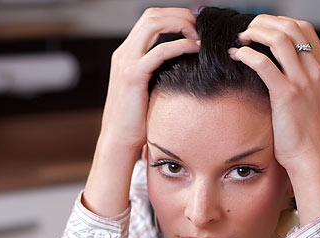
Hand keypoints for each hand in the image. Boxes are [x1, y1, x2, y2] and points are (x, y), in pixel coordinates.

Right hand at [102, 7, 198, 152]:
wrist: (119, 140)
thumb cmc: (137, 121)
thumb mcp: (149, 91)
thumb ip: (160, 75)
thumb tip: (184, 70)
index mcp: (127, 54)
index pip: (150, 20)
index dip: (173, 17)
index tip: (195, 28)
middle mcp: (124, 52)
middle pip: (152, 15)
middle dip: (179, 15)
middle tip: (200, 26)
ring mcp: (126, 61)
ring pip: (153, 24)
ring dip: (180, 23)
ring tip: (198, 34)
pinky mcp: (133, 75)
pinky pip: (159, 51)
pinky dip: (180, 45)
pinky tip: (195, 48)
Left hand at [229, 15, 319, 220]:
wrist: (315, 159)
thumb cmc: (315, 138)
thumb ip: (316, 85)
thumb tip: (306, 75)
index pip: (304, 29)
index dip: (281, 22)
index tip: (264, 28)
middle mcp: (316, 71)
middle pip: (290, 27)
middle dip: (265, 22)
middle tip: (248, 30)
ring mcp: (303, 82)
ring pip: (278, 38)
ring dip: (255, 33)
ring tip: (241, 39)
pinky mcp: (286, 95)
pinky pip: (263, 63)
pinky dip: (247, 55)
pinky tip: (237, 56)